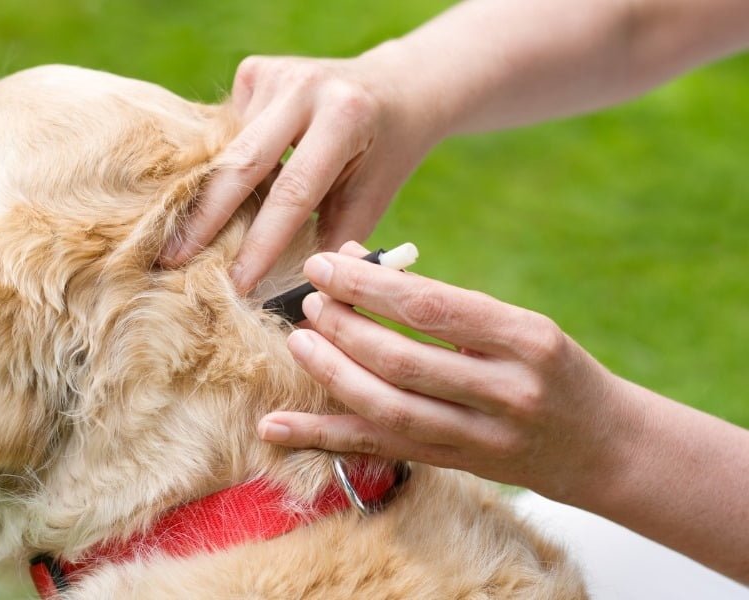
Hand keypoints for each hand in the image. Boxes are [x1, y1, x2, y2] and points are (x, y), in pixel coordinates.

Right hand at [160, 53, 444, 292]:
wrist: (395, 89)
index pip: (293, 191)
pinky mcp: (255, 71)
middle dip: (206, 219)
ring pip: (228, 148)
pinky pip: (227, 132)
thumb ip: (333, 241)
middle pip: (242, 162)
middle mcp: (305, 87)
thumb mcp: (372, 199)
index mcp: (344, 117)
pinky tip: (220, 190)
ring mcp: (276, 73)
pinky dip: (223, 166)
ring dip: (209, 195)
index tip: (237, 284)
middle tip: (172, 261)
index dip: (262, 242)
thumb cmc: (383, 155)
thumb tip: (292, 300)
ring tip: (180, 240)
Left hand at [258, 242, 640, 503]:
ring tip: (299, 343)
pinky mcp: (457, 465)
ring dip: (333, 375)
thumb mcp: (517, 325)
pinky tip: (276, 426)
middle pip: (405, 361)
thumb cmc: (550, 368)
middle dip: (345, 329)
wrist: (601, 445)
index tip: (325, 264)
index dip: (369, 286)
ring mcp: (483, 437)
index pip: (433, 308)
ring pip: (390, 409)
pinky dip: (322, 437)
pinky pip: (381, 450)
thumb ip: (445, 304)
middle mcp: (508, 391)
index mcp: (526, 339)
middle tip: (310, 303)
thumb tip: (358, 265)